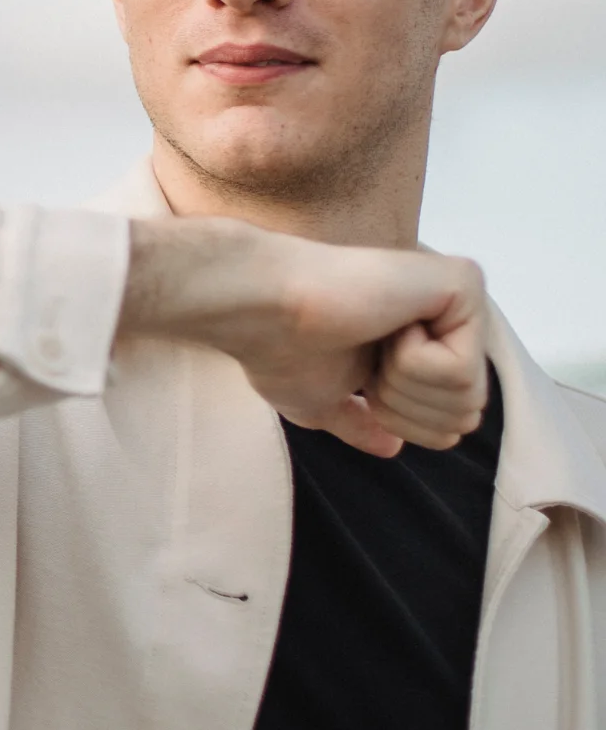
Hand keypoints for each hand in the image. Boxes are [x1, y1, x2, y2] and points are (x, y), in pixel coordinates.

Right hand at [120, 218, 488, 457]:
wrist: (261, 307)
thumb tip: (392, 446)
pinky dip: (411, 363)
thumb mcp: (319, 400)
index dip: (402, 421)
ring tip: (371, 339)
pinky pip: (460, 369)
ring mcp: (462, 293)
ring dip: (403, 385)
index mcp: (421, 336)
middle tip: (365, 363)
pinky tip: (386, 324)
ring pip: (468, 395)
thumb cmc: (279, 347)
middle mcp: (450, 311)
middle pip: (468, 413)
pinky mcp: (464, 284)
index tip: (359, 382)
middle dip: (404, 408)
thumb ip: (361, 421)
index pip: (453, 418)